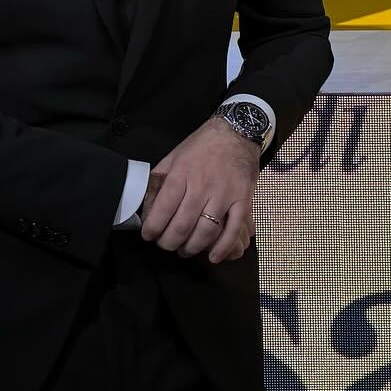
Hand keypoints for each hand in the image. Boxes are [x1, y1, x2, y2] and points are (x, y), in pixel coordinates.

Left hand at [140, 117, 258, 263]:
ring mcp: (224, 194)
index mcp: (182, 173)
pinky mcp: (243, 200)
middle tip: (165, 245)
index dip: (153, 227)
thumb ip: (160, 179)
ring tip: (185, 250)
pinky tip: (213, 257)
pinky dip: (222, 247)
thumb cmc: (202, 145)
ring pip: (206, 231)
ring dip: (192, 247)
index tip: (148, 235)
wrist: (236, 133)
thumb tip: (146, 204)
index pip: (164, 207)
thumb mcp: (174, 156)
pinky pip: (233, 229)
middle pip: (183, 224)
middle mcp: (202, 185)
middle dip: (170, 241)